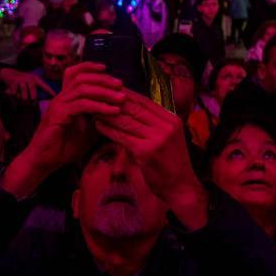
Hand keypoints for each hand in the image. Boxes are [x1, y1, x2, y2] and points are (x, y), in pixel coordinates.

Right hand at [0, 68, 55, 100]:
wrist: (9, 73)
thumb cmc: (22, 81)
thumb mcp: (29, 82)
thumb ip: (34, 90)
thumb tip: (40, 100)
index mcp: (35, 79)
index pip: (44, 85)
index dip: (49, 90)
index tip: (55, 96)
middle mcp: (29, 78)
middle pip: (32, 90)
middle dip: (32, 98)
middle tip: (31, 102)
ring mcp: (21, 80)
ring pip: (24, 92)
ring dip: (23, 98)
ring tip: (23, 100)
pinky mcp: (14, 82)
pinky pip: (15, 92)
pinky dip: (15, 95)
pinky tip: (14, 94)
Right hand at [2, 62, 123, 198]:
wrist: (43, 162)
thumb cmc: (62, 148)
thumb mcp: (86, 132)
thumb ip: (97, 120)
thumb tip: (115, 112)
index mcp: (65, 99)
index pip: (73, 74)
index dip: (89, 67)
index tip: (106, 69)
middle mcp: (60, 99)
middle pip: (81, 78)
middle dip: (102, 79)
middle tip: (120, 84)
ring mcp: (58, 106)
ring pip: (83, 89)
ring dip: (104, 92)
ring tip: (121, 98)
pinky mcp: (58, 115)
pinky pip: (82, 105)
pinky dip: (99, 106)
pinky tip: (112, 111)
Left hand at [92, 91, 207, 228]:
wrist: (181, 186)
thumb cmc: (170, 163)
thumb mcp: (168, 137)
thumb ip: (153, 124)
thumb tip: (131, 108)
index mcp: (171, 119)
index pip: (145, 101)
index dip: (127, 94)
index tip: (111, 89)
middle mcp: (165, 126)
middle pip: (135, 108)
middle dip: (114, 101)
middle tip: (98, 95)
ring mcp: (156, 138)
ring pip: (126, 121)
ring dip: (108, 114)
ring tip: (94, 109)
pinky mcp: (145, 151)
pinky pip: (122, 136)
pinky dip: (108, 129)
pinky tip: (98, 125)